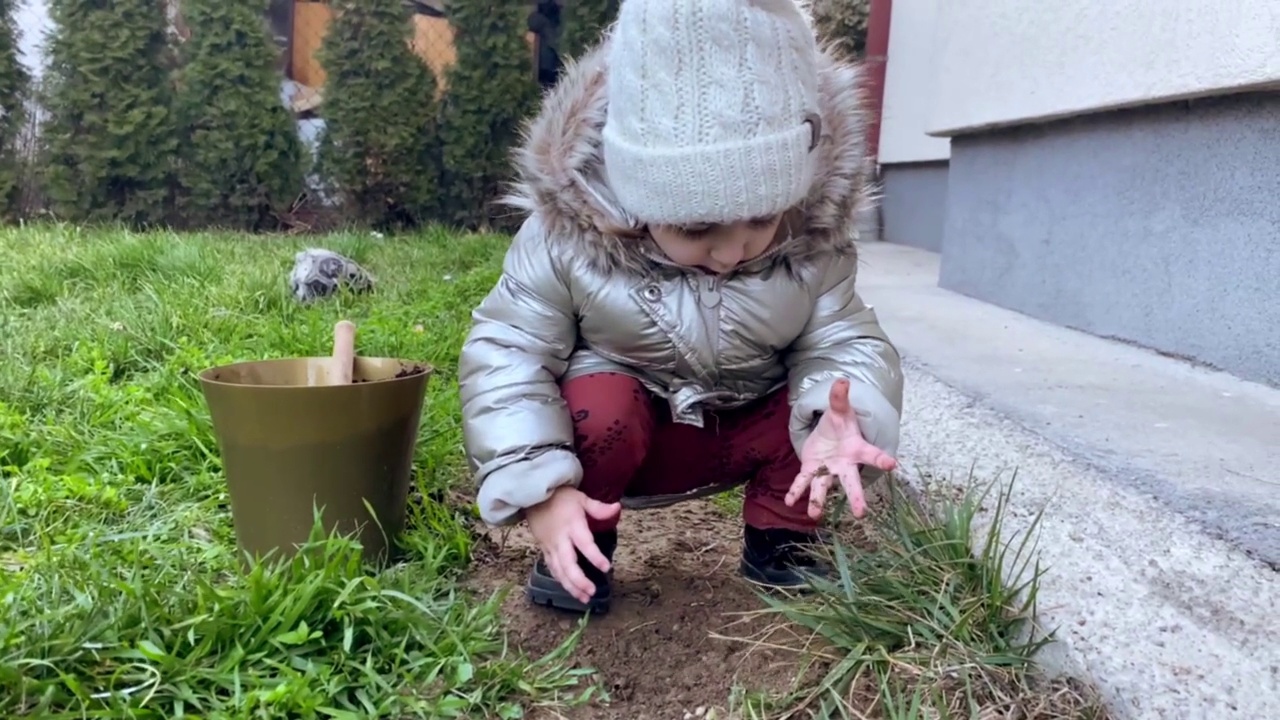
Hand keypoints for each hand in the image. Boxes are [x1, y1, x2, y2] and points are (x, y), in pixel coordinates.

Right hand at [525, 486, 620, 603]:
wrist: (532, 497)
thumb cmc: (559, 497)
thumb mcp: (580, 498)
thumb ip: (598, 508)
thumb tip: (617, 508)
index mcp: (572, 526)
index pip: (584, 544)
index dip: (595, 556)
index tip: (606, 567)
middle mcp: (560, 540)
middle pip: (567, 564)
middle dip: (579, 580)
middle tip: (592, 592)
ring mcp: (550, 547)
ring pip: (559, 571)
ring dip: (570, 586)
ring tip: (584, 598)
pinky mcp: (544, 550)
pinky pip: (552, 568)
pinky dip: (561, 580)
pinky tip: (571, 590)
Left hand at [786, 378, 897, 519]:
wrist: (827, 433)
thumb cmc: (839, 424)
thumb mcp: (839, 409)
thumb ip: (840, 397)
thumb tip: (841, 380)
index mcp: (856, 449)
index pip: (872, 455)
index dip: (882, 459)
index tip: (892, 464)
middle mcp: (844, 465)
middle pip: (852, 482)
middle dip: (856, 497)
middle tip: (861, 513)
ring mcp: (827, 470)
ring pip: (824, 488)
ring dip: (818, 501)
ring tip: (813, 515)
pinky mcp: (811, 471)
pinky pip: (803, 482)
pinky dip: (796, 491)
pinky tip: (789, 502)